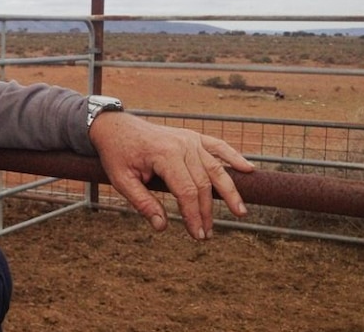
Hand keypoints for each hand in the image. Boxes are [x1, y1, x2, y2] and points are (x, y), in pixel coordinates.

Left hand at [89, 111, 253, 239]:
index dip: (193, 215)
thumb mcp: (121, 181)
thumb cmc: (117, 154)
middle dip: (207, 211)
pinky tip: (248, 170)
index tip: (197, 235)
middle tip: (207, 234)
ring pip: (215, 168)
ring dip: (229, 191)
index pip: (186, 191)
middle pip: (203, 184)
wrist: (116, 127)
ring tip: (240, 212)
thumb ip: (142, 203)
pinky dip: (234, 157)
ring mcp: (189, 139)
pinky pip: (218, 146)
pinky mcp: (192, 136)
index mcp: (164, 155)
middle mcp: (182, 145)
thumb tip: (162, 227)